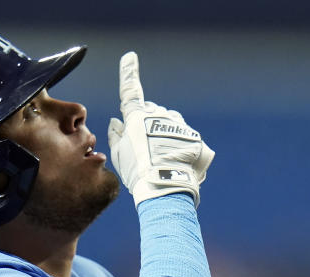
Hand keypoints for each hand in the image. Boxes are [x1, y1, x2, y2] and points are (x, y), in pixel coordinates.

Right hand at [107, 51, 214, 206]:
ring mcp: (177, 124)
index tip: (130, 57)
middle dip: (148, 123)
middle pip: (152, 112)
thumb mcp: (120, 155)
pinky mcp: (193, 135)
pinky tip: (175, 163)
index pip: (130, 90)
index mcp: (137, 117)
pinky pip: (184, 137)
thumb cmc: (137, 171)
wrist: (166, 186)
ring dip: (165, 134)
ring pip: (170, 123)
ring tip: (161, 158)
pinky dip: (180, 147)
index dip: (129, 73)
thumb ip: (117, 135)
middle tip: (144, 148)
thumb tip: (117, 122)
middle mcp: (159, 115)